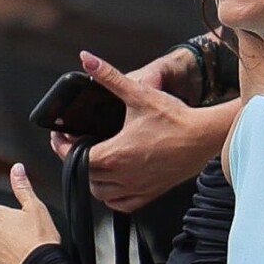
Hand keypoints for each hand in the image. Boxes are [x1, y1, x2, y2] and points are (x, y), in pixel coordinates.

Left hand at [52, 51, 228, 211]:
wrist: (204, 137)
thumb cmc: (175, 118)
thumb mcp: (138, 94)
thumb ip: (109, 77)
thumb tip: (87, 59)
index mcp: (115, 154)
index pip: (74, 156)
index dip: (61, 146)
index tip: (59, 136)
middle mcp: (123, 175)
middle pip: (85, 175)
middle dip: (76, 160)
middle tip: (76, 144)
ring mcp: (137, 187)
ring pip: (100, 193)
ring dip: (92, 179)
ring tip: (94, 161)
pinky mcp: (150, 193)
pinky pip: (121, 204)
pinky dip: (112, 196)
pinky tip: (114, 181)